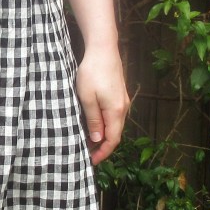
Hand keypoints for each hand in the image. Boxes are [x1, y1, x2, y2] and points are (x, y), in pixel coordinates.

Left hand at [75, 45, 130, 164]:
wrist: (103, 48)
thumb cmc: (92, 72)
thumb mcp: (87, 98)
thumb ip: (93, 120)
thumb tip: (98, 139)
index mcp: (116, 111)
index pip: (112, 140)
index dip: (102, 153)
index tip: (90, 161)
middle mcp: (123, 108)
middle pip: (115, 134)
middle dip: (102, 147)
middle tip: (86, 154)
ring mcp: (122, 101)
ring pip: (114, 125)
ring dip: (103, 135)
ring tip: (87, 141)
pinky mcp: (119, 95)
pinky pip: (113, 116)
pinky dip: (104, 125)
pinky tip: (93, 124)